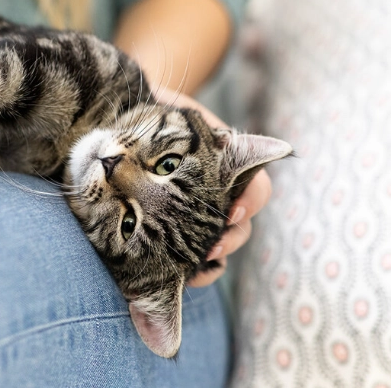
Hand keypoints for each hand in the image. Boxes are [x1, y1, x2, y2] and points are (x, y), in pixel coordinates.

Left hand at [152, 91, 272, 286]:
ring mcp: (204, 214)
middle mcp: (223, 193)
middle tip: (211, 246)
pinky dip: (197, 272)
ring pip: (224, 245)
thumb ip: (187, 126)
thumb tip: (189, 142)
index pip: (256, 190)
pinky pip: (201, 260)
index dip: (250, 204)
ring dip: (214, 259)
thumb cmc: (160, 113)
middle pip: (242, 226)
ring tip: (194, 267)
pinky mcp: (180, 231)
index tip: (231, 212)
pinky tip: (183, 277)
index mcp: (232, 166)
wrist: (134, 115)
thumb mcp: (176, 115)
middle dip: (230, 240)